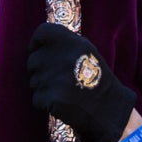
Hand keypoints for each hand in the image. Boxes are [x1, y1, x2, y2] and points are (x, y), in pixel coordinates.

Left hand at [26, 24, 135, 141]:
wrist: (109, 109)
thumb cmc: (97, 79)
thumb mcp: (87, 51)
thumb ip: (65, 43)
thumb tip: (40, 43)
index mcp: (72, 42)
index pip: (42, 32)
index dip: (36, 43)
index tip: (38, 52)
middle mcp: (62, 56)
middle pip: (33, 60)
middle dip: (39, 70)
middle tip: (56, 79)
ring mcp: (55, 78)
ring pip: (33, 80)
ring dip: (43, 87)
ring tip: (63, 92)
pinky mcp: (51, 97)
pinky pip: (36, 98)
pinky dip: (45, 103)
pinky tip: (61, 103)